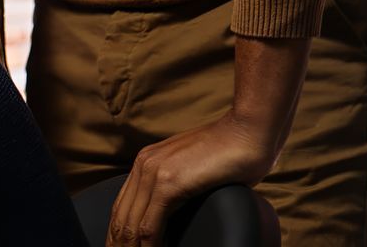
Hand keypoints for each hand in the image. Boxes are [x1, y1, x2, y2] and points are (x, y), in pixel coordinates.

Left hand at [108, 113, 279, 244]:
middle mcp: (144, 166)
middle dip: (119, 243)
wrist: (249, 129)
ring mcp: (154, 173)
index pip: (122, 206)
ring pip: (131, 224)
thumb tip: (181, 209)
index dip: (117, 233)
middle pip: (121, 217)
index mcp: (147, 162)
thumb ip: (182, 186)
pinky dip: (149, 245)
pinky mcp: (169, 183)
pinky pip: (150, 224)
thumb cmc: (233, 152)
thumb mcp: (196, 169)